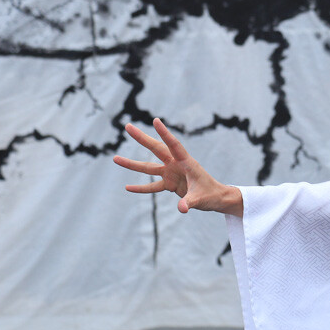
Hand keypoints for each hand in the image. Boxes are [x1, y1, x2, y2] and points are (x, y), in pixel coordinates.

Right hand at [114, 119, 241, 215]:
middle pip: (156, 149)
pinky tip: (127, 187)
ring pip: (148, 167)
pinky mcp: (169, 184)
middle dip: (142, 138)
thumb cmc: (211, 194)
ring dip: (132, 164)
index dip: (165, 133)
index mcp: (186, 162)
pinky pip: (152, 185)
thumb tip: (181, 209)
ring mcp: (171, 173)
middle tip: (127, 126)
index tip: (155, 120)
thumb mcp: (200, 198)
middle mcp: (176, 164)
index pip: (174, 145)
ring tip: (114, 158)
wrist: (215, 198)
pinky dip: (141, 187)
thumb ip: (189, 202)